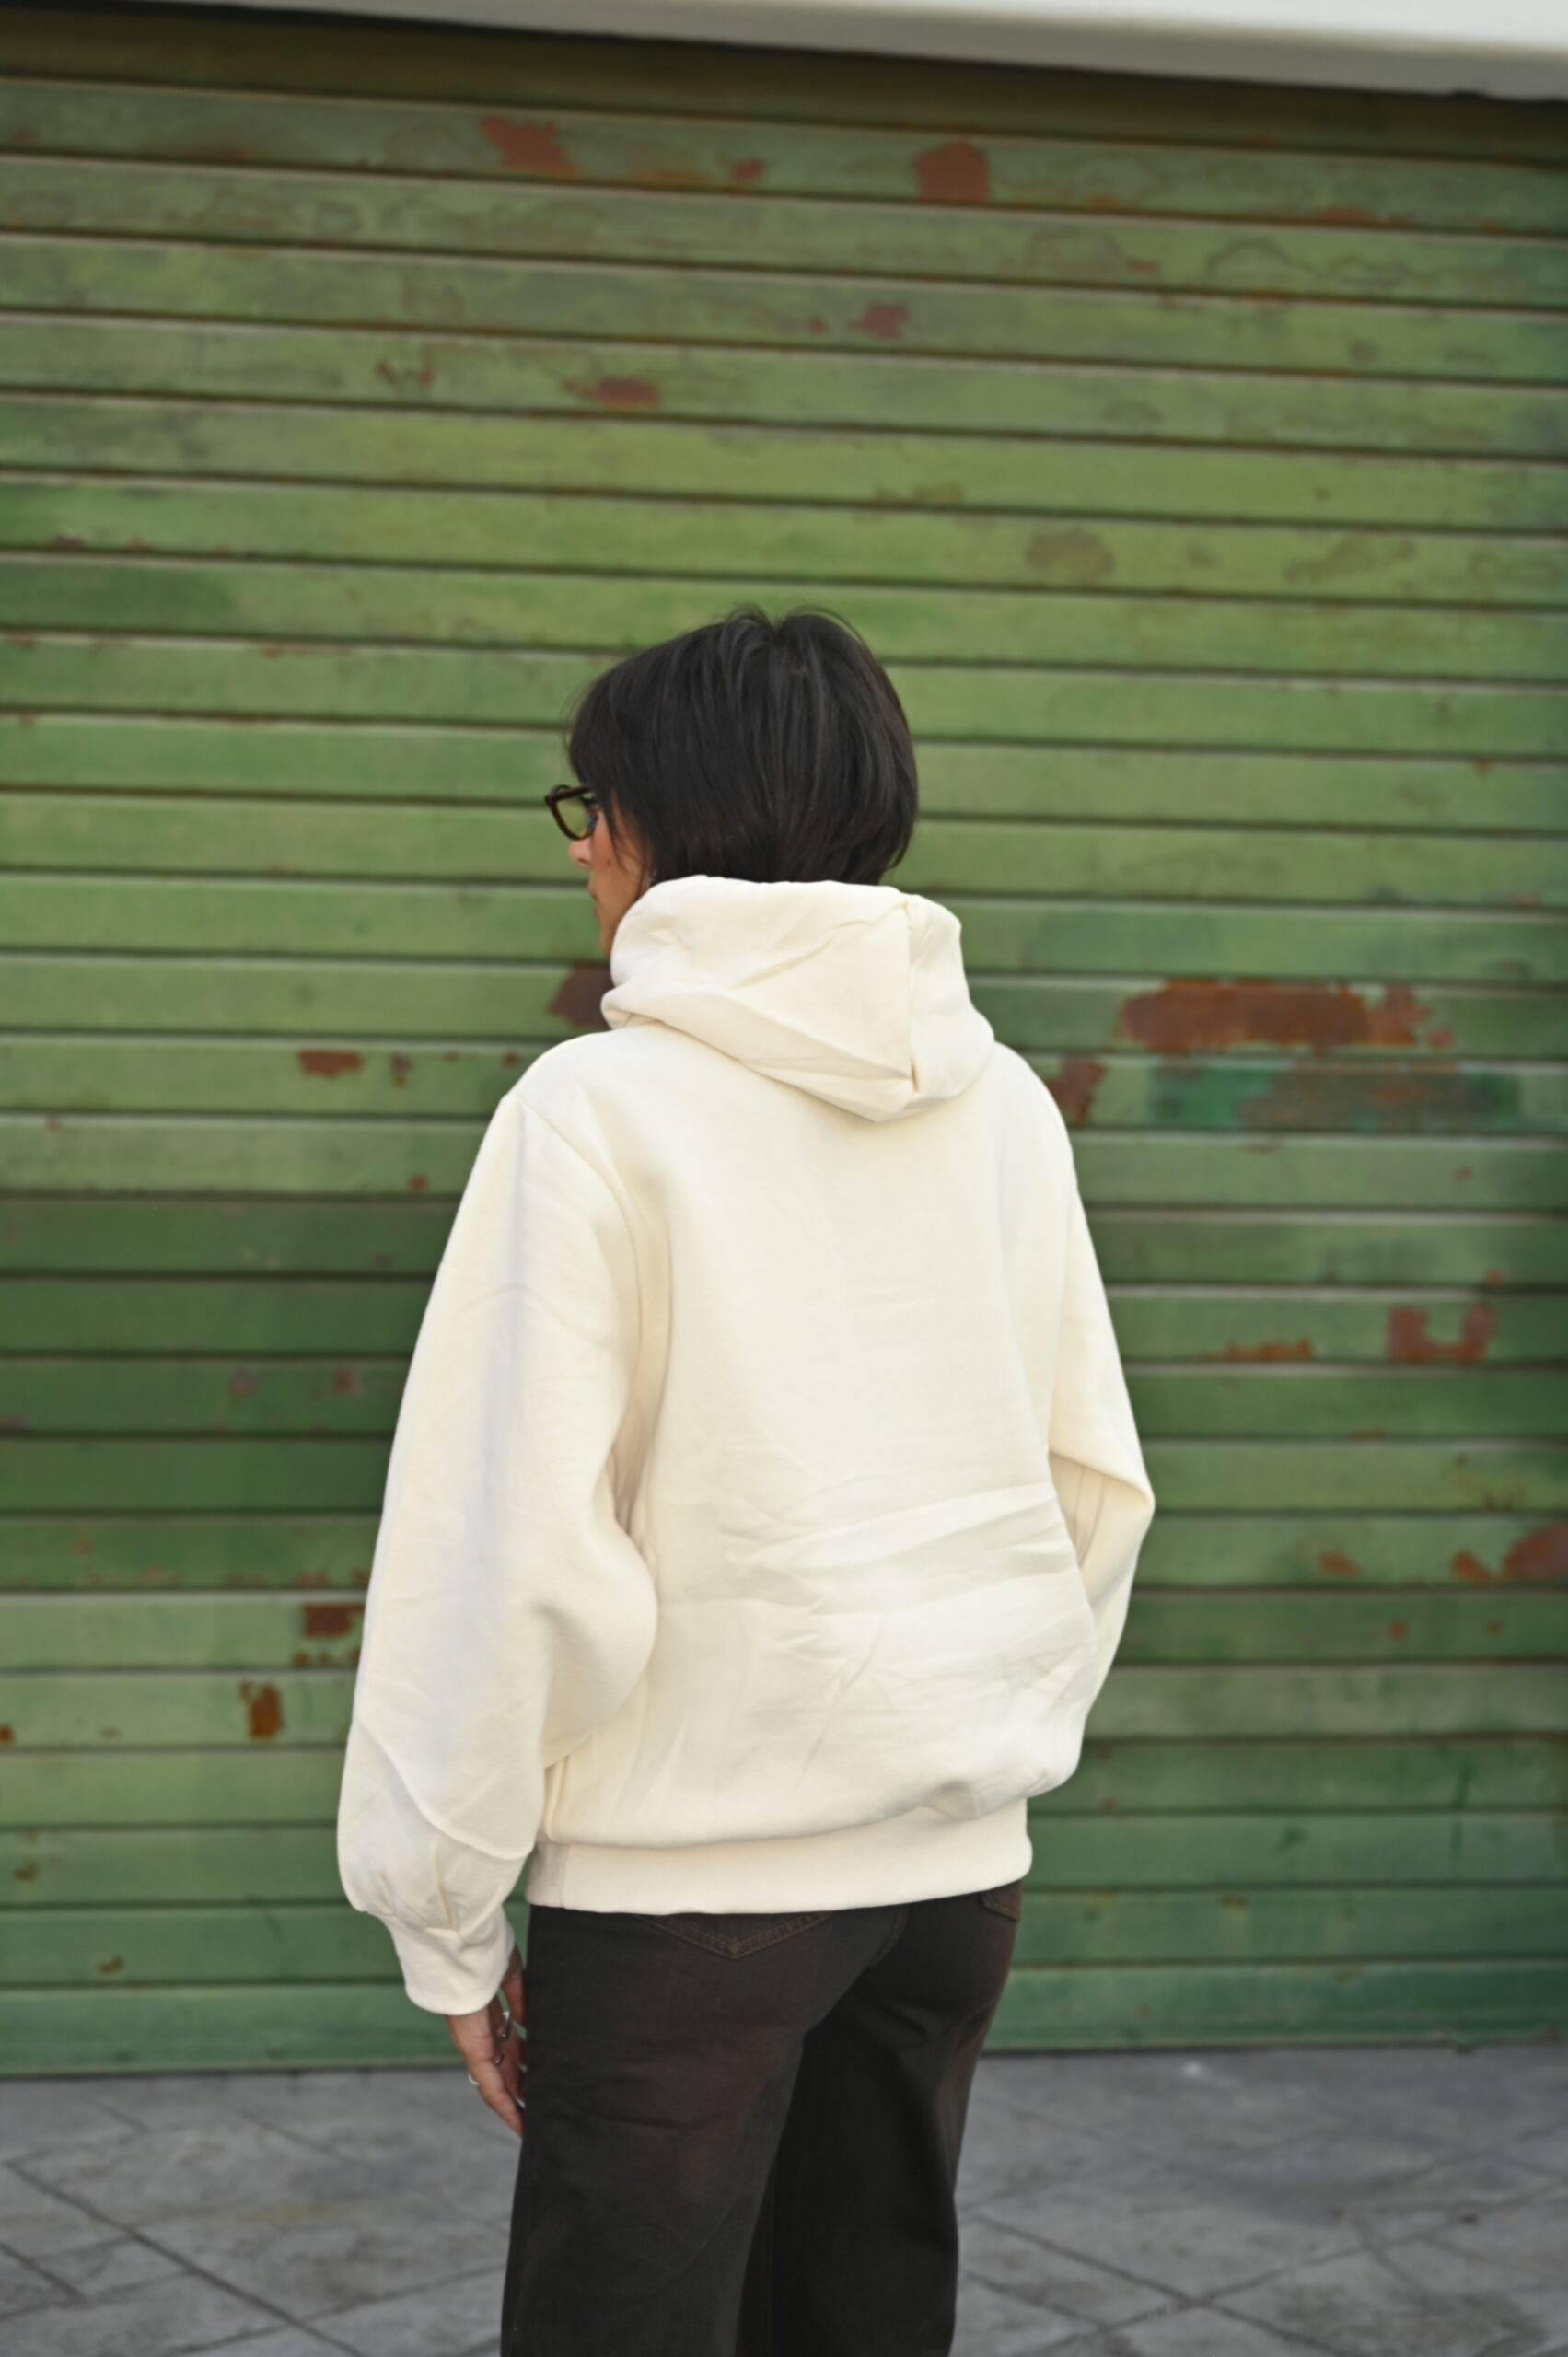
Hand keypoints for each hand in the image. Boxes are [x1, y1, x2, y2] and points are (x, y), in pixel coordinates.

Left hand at [445, 1941, 526, 2137]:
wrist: (460, 1945)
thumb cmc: (484, 1951)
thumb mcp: (509, 1974)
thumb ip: (518, 1998)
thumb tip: (526, 2022)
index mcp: (488, 2014)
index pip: (508, 2043)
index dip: (525, 2057)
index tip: (541, 2069)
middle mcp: (481, 2033)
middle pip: (505, 2067)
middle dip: (524, 2084)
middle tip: (545, 2102)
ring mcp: (476, 2044)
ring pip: (498, 2083)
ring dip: (517, 2103)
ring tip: (537, 2122)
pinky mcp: (474, 2050)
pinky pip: (491, 2087)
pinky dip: (506, 2108)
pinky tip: (521, 2125)